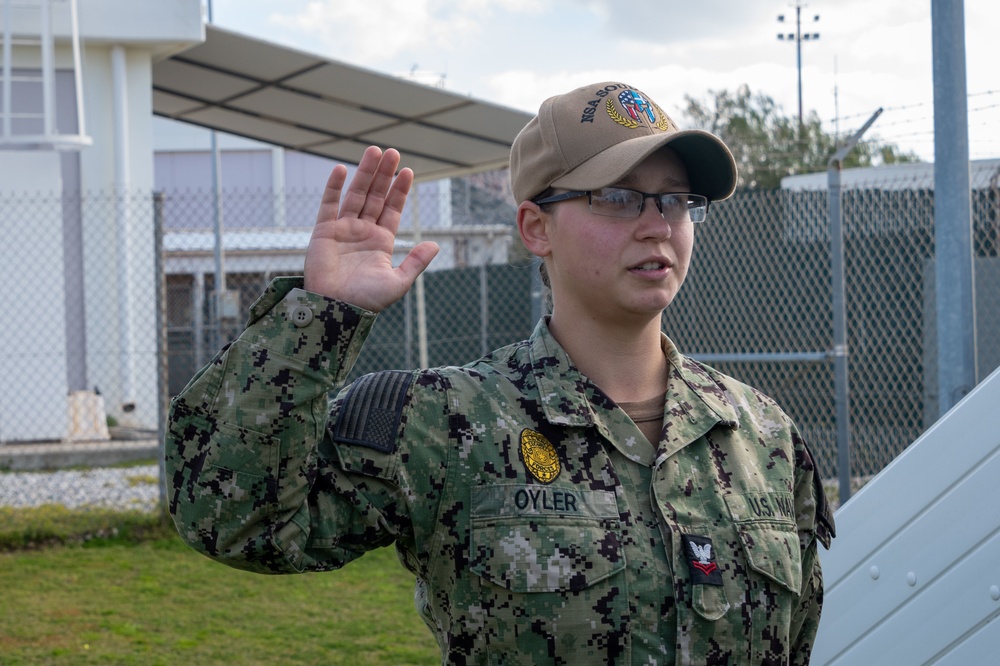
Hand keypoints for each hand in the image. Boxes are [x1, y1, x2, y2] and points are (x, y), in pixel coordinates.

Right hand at [304, 146, 439, 311]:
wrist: (336, 310)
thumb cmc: (367, 301)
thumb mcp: (398, 283)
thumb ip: (416, 262)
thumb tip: (436, 245)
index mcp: (381, 243)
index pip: (392, 210)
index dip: (399, 191)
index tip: (408, 172)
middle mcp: (363, 232)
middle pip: (375, 196)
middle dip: (384, 175)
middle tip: (393, 153)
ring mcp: (343, 229)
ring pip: (356, 195)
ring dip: (365, 173)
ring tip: (375, 152)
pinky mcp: (324, 231)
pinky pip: (328, 204)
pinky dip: (334, 187)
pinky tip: (342, 169)